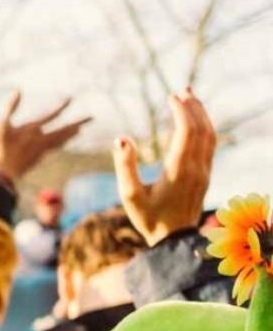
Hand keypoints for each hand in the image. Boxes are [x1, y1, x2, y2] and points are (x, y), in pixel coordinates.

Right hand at [0, 92, 90, 185]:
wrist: (0, 177)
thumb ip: (10, 108)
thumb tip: (18, 90)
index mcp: (30, 130)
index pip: (49, 116)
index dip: (60, 107)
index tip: (70, 99)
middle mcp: (39, 140)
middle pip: (62, 130)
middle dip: (77, 123)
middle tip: (91, 118)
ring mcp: (39, 151)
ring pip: (59, 140)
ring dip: (70, 134)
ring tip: (79, 130)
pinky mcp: (36, 159)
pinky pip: (53, 148)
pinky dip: (61, 143)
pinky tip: (62, 143)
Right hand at [113, 87, 215, 246]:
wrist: (173, 240)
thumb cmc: (148, 218)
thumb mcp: (129, 196)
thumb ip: (124, 166)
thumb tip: (120, 139)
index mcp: (179, 171)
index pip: (187, 131)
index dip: (181, 111)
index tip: (171, 97)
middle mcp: (196, 168)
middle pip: (202, 129)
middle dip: (194, 107)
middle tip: (181, 90)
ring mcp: (204, 172)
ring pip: (210, 135)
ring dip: (201, 115)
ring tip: (190, 98)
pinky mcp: (205, 175)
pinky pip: (210, 144)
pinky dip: (204, 127)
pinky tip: (195, 121)